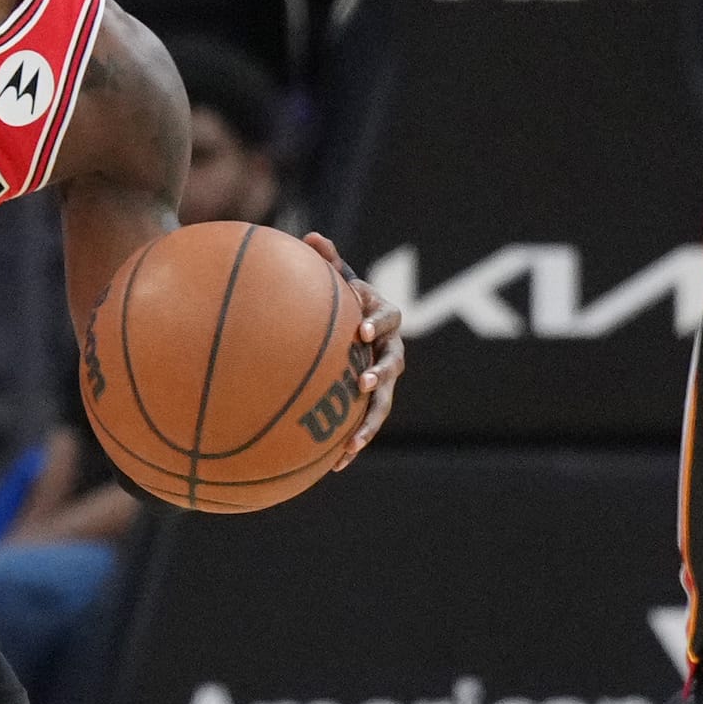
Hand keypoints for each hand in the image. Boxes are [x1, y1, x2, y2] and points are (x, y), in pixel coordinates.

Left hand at [305, 232, 403, 468]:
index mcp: (383, 317)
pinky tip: (334, 466)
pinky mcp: (372, 401)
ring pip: (384, 403)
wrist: (355, 324)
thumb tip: (309, 237)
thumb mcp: (337, 280)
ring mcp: (384, 378)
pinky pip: (366, 423)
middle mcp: (391, 349)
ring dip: (370, 423)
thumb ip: (327, 262)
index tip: (361, 331)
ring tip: (352, 444)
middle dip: (380, 374)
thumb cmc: (343, 299)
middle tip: (364, 384)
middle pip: (394, 363)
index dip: (377, 323)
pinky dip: (352, 443)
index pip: (388, 318)